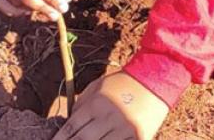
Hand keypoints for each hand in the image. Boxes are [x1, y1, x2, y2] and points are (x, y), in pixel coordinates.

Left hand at [52, 72, 168, 139]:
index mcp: (96, 104)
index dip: (59, 139)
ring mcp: (125, 130)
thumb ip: (81, 105)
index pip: (71, 128)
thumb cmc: (121, 83)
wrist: (154, 79)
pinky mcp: (139, 137)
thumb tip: (67, 125)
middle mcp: (109, 118)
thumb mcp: (97, 87)